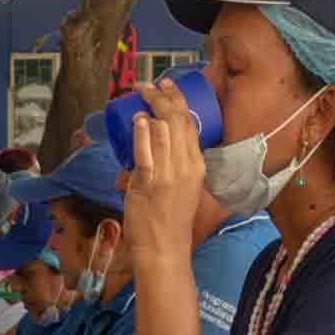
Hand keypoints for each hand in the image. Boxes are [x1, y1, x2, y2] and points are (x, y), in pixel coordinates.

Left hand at [119, 80, 204, 264]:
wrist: (165, 248)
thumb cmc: (170, 220)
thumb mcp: (183, 188)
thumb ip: (171, 168)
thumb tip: (146, 152)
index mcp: (197, 166)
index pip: (191, 125)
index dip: (179, 101)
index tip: (167, 86)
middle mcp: (186, 167)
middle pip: (178, 121)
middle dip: (163, 97)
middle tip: (149, 86)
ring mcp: (168, 175)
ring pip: (163, 132)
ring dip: (151, 109)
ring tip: (141, 96)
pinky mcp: (149, 185)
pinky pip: (146, 153)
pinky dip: (142, 133)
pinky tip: (138, 120)